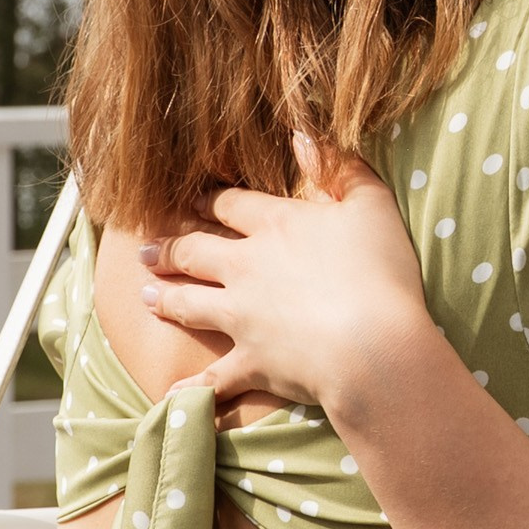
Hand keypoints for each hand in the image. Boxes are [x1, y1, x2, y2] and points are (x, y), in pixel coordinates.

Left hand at [138, 143, 440, 420]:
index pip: (230, 205)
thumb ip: (339, 166)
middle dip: (171, 249)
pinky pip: (213, 378)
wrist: (373, 347)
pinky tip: (173, 394)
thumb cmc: (380, 273)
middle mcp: (246, 268)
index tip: (192, 199)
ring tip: (147, 296)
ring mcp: (242, 317)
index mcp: (276, 225)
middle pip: (195, 252)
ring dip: (166, 299)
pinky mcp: (249, 362)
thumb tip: (302, 135)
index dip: (209, 199)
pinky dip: (192, 388)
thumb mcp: (372, 204)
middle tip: (148, 251)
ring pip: (189, 304)